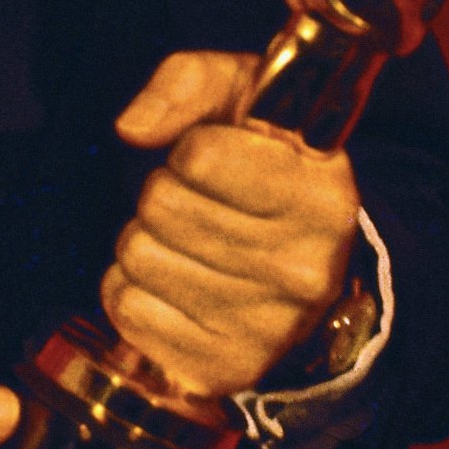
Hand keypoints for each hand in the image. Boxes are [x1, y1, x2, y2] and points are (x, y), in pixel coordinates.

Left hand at [100, 50, 364, 401]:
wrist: (307, 269)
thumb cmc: (265, 169)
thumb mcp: (248, 99)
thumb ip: (189, 82)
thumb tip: (132, 128)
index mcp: (322, 197)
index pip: (201, 157)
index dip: (192, 148)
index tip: (215, 159)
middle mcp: (305, 270)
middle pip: (160, 206)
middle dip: (164, 194)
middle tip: (200, 205)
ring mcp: (266, 328)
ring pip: (137, 255)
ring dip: (147, 240)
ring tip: (188, 242)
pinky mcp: (222, 367)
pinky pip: (126, 306)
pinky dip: (133, 289)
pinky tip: (174, 284)